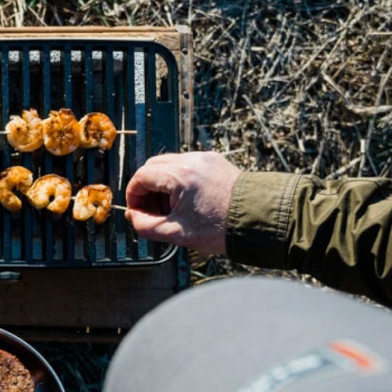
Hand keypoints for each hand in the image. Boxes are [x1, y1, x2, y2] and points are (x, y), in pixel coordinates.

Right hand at [125, 152, 241, 254]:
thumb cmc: (221, 228)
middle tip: (151, 212)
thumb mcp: (177, 233)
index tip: (137, 213)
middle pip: (152, 167)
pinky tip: (187, 202)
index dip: (133, 196)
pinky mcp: (214, 161)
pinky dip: (178, 181)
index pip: (141, 177)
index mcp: (180, 175)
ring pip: (168, 165)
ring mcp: (204, 158)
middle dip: (146, 189)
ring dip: (161, 185)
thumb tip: (133, 216)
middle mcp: (191, 160)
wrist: (258, 220)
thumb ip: (146, 226)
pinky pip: (186, 166)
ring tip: (171, 210)